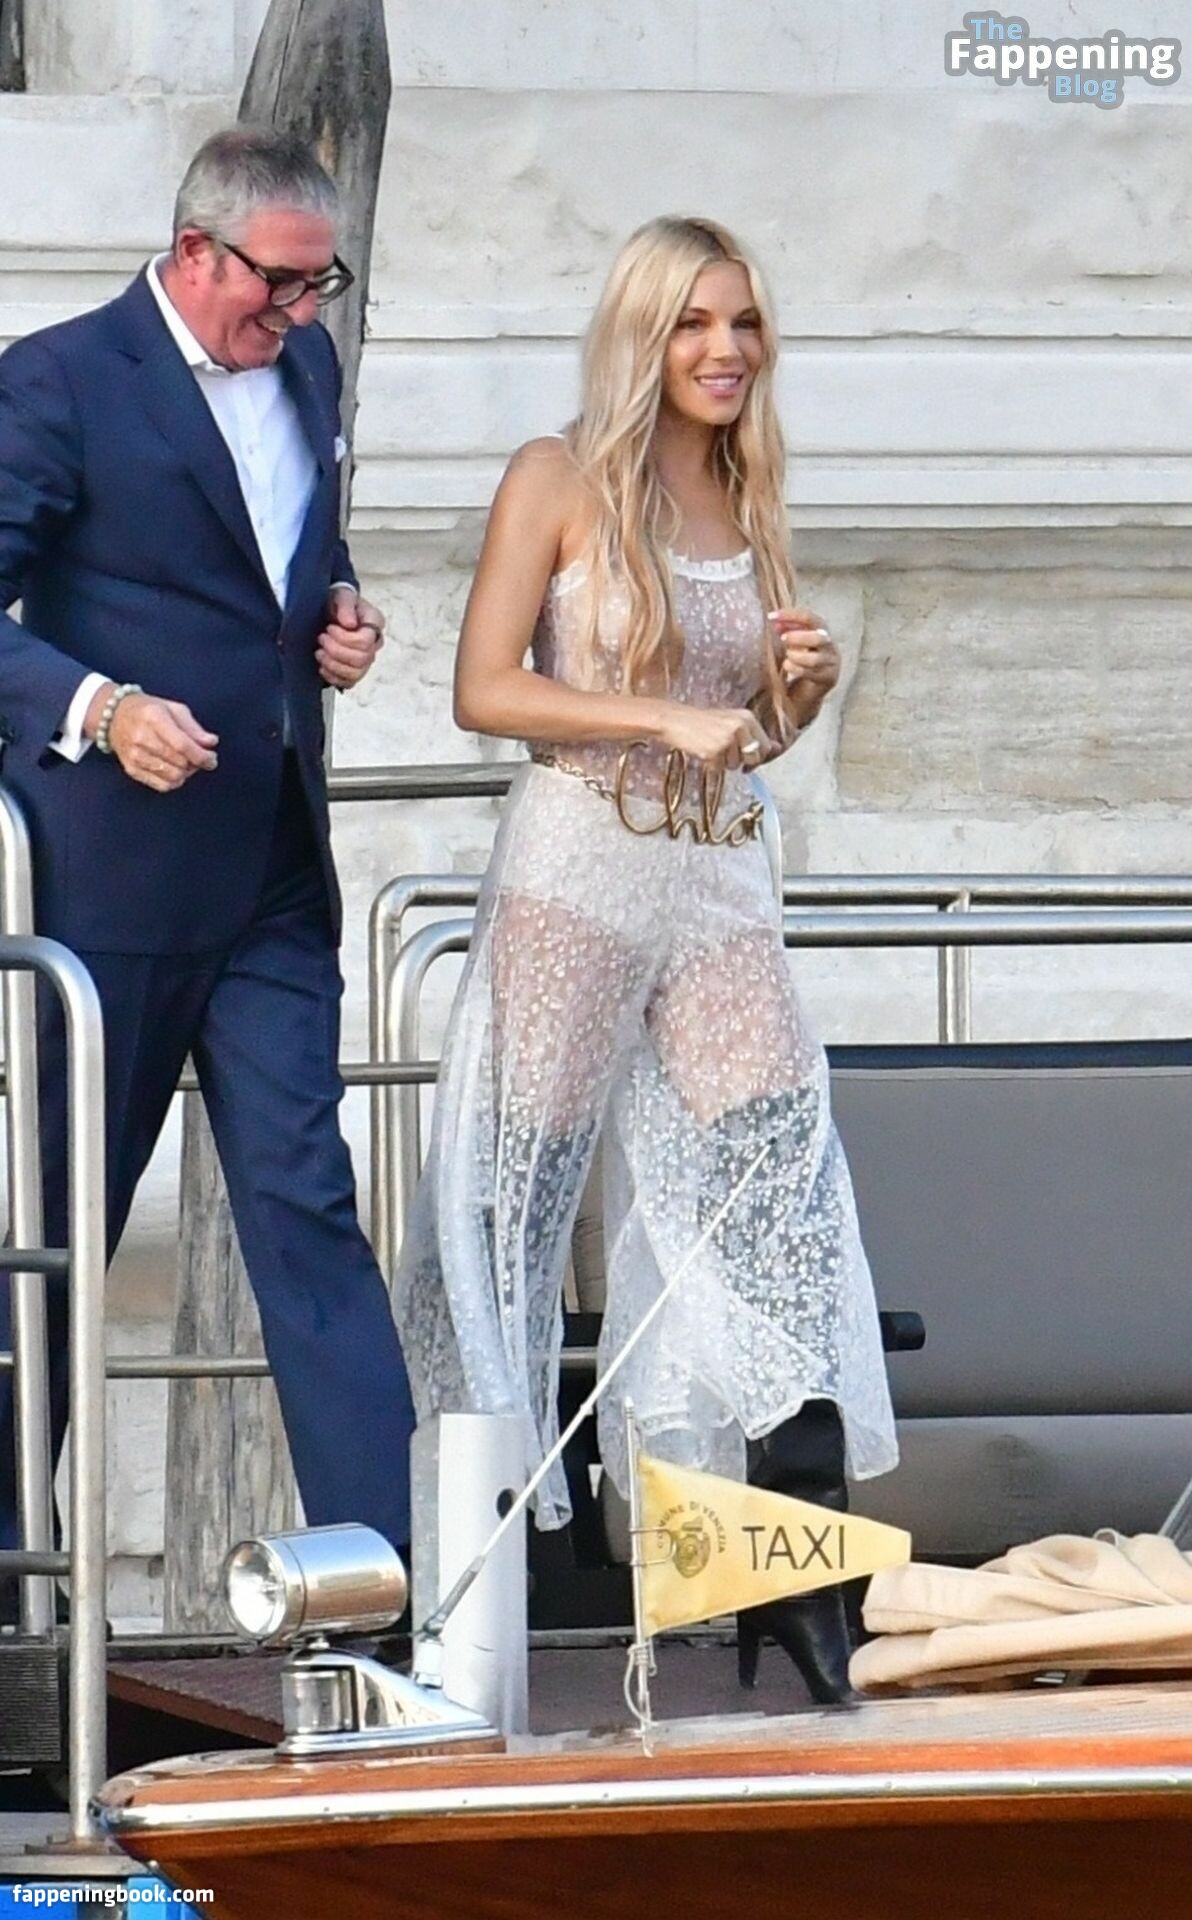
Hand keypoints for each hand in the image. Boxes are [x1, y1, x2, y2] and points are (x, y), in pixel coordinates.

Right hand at [91, 689, 218, 791]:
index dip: (201, 756)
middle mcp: (141, 738)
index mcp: (154, 717)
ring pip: (173, 777)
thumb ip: (194, 728)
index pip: (181, 744)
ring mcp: (135, 756)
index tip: (212, 759)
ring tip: (187, 762)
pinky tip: (175, 770)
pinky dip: (175, 781)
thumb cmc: (148, 710)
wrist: (114, 716)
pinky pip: (162, 786)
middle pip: (179, 762)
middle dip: (196, 764)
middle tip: (200, 757)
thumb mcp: (173, 709)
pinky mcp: (132, 769)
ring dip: (186, 773)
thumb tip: (211, 742)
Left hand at [317, 585, 384, 689]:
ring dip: (333, 665)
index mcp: (375, 623)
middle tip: (322, 638)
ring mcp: (366, 659)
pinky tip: (322, 667)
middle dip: (336, 651)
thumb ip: (346, 605)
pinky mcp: (355, 670)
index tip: (330, 628)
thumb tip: (350, 623)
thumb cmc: (339, 602)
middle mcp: (375, 644)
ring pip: (356, 674)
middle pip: (361, 659)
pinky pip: (349, 683)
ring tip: (319, 652)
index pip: (366, 641)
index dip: (345, 638)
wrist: (332, 609)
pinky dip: (333, 677)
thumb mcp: (342, 595)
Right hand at [656, 703, 771, 769]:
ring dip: (723, 762)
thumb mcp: (731, 723)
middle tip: (724, 751)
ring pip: (735, 765)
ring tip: (711, 746)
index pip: (765, 746)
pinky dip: (711, 765)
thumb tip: (777, 748)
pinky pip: (719, 768)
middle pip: (754, 758)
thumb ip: (754, 736)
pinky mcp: (714, 751)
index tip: (744, 755)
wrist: (675, 720)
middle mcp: (740, 727)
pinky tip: (703, 751)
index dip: (755, 755)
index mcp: (747, 717)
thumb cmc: (702, 722)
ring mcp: (727, 739)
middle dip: (741, 761)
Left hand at [768, 607, 840, 697]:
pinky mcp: (829, 679)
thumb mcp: (792, 645)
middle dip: (798, 636)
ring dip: (797, 656)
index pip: (810, 618)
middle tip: (782, 639)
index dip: (791, 615)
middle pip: (819, 637)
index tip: (772, 617)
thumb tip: (775, 622)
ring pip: (816, 658)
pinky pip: (813, 673)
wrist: (806, 694)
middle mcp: (830, 646)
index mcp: (822, 632)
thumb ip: (786, 632)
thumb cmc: (799, 665)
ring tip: (786, 656)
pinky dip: (797, 669)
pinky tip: (787, 666)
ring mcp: (832, 664)